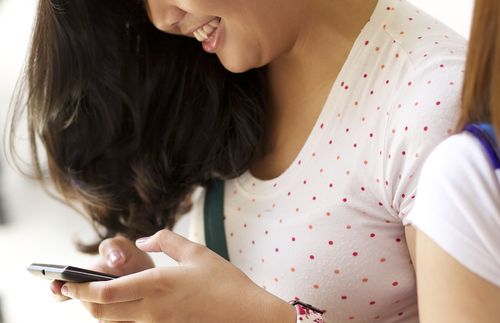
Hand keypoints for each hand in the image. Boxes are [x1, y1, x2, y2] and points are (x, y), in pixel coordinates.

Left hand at [59, 229, 295, 322]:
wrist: (246, 315)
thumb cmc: (224, 282)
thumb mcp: (196, 252)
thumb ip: (166, 240)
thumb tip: (144, 240)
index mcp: (157, 284)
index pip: (106, 292)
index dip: (80, 289)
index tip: (66, 282)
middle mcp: (152, 310)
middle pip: (102, 313)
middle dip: (81, 301)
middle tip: (70, 290)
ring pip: (115, 322)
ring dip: (99, 309)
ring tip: (95, 294)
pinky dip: (121, 316)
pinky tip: (125, 303)